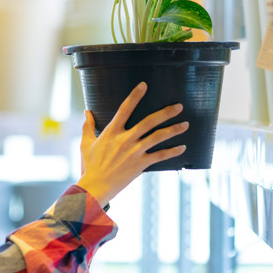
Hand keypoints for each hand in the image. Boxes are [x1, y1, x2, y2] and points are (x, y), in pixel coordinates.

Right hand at [76, 82, 187, 205]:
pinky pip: (160, 156)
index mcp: (111, 131)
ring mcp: (134, 151)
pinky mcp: (141, 164)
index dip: (134, 96)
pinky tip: (182, 147)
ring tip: (185, 124)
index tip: (144, 85)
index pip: (124, 109)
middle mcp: (125, 139)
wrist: (95, 186)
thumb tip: (87, 112)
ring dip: (173, 130)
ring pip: (158, 137)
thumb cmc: (90, 165)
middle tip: (178, 106)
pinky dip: (172, 152)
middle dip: (165, 113)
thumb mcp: (86, 143)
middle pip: (148, 121)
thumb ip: (87, 126)